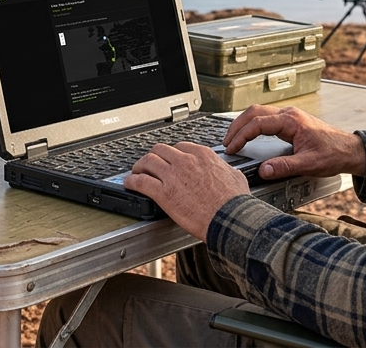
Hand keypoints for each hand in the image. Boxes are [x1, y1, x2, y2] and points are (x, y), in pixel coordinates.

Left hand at [125, 142, 249, 240]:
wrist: (229, 219)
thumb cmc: (234, 202)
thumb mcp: (235, 177)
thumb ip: (227, 170)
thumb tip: (229, 171)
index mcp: (202, 155)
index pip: (179, 147)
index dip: (170, 154)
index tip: (168, 160)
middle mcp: (185, 161)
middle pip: (160, 150)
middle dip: (153, 156)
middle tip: (149, 164)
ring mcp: (173, 175)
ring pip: (147, 161)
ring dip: (139, 166)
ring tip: (136, 172)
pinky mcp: (163, 193)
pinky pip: (140, 181)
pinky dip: (132, 181)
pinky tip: (130, 184)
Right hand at [224, 105, 365, 179]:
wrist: (350, 150)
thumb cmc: (334, 154)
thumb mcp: (309, 164)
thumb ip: (284, 167)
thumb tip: (263, 170)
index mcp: (291, 121)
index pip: (257, 123)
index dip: (241, 136)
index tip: (232, 148)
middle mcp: (289, 115)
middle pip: (254, 112)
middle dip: (237, 126)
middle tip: (226, 142)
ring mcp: (290, 117)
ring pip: (259, 113)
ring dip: (244, 124)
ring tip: (234, 139)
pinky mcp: (291, 122)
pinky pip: (266, 118)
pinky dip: (253, 125)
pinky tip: (249, 135)